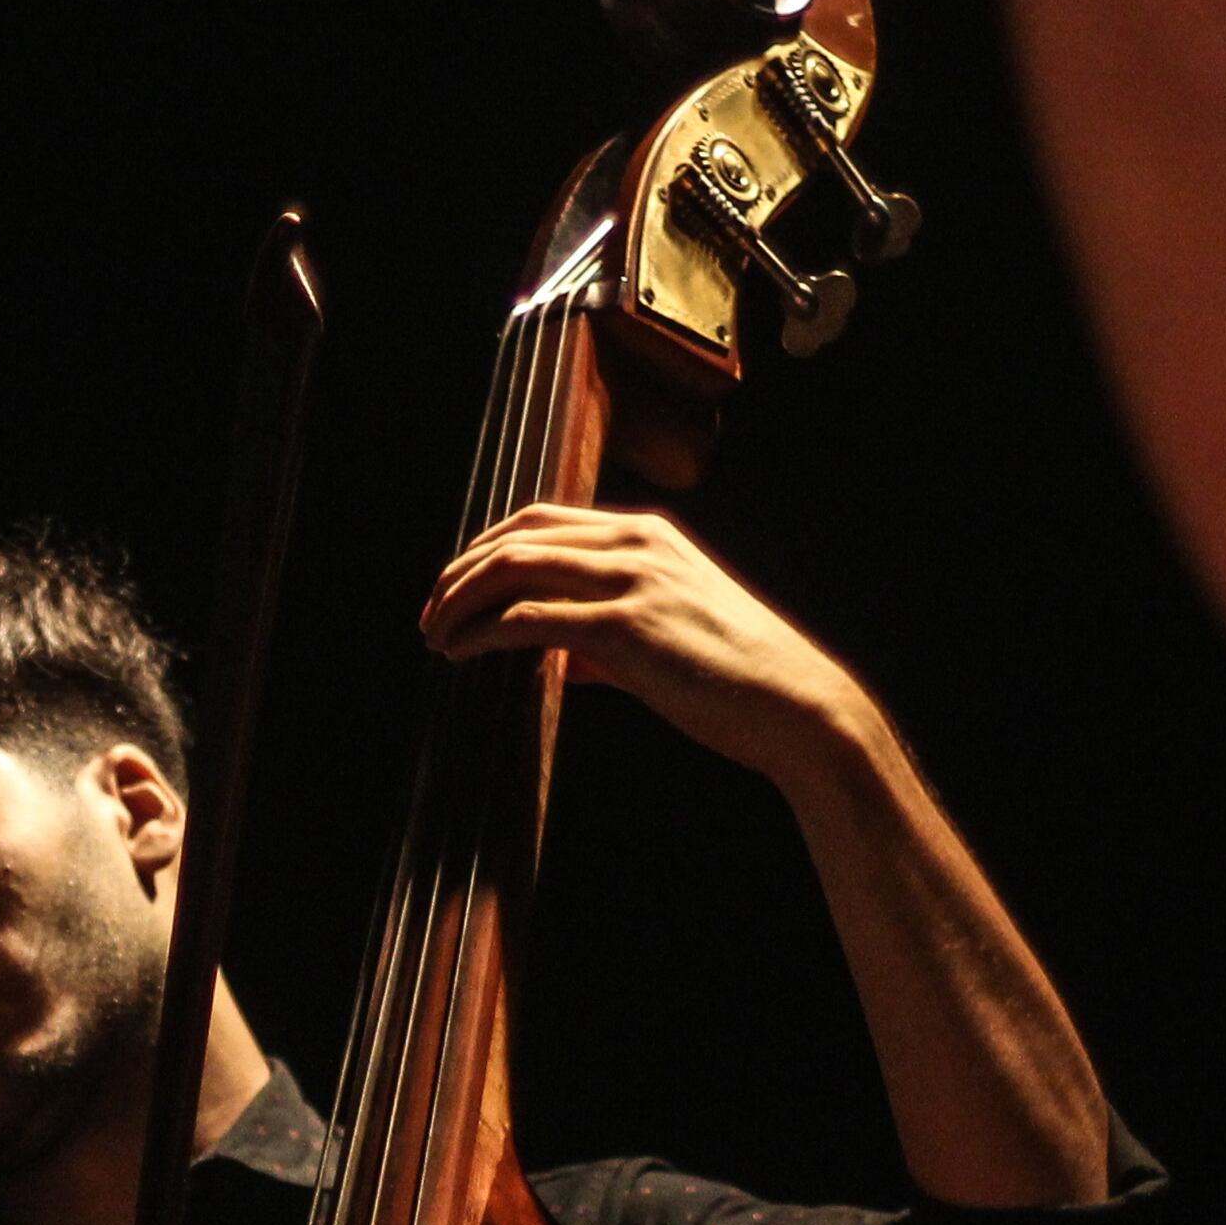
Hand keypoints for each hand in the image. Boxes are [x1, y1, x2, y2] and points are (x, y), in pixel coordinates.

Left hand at [420, 505, 876, 787]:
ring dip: (461, 601)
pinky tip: (464, 654)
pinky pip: (532, 617)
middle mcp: (637, 543)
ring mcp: (631, 580)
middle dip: (460, 572)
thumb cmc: (736, 680)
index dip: (484, 549)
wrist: (795, 704)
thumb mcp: (669, 636)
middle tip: (429, 615)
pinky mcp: (626, 626)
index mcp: (647, 535)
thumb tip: (560, 661)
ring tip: (434, 636)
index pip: (541, 520)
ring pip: (514, 567)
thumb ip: (608, 640)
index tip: (454, 589)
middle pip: (518, 534)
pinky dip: (485, 632)